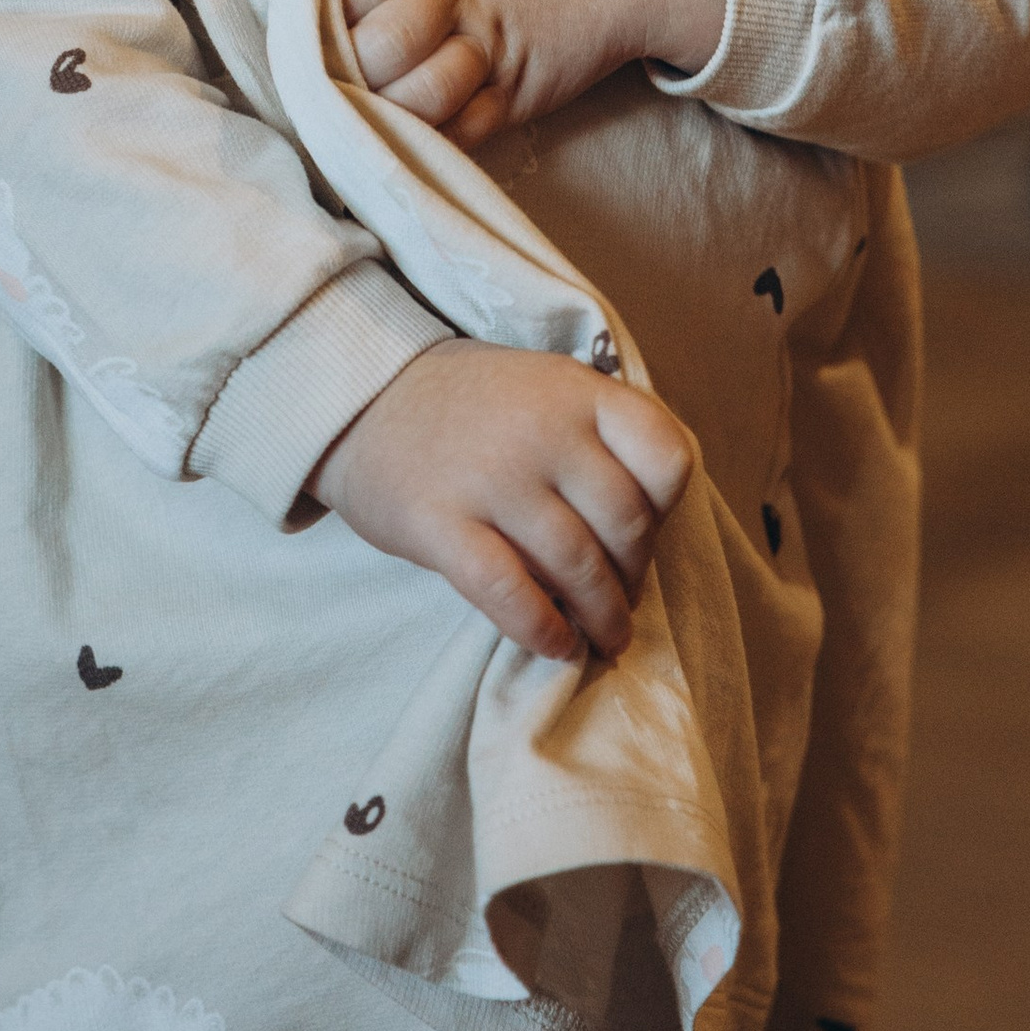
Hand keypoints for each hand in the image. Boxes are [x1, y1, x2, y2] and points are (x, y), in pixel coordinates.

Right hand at [310, 342, 691, 660]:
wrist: (362, 398)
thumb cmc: (467, 404)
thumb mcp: (543, 385)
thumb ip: (595, 431)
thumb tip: (648, 519)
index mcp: (574, 390)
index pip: (665, 455)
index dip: (667, 508)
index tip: (645, 531)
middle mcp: (542, 429)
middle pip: (625, 524)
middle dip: (633, 577)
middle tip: (623, 600)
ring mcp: (491, 477)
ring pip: (577, 566)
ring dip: (602, 617)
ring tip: (604, 638)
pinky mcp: (441, 525)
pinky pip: (512, 595)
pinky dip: (546, 631)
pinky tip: (557, 644)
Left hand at [344, 0, 729, 147]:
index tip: (326, 5)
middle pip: (384, 45)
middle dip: (351, 60)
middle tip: (340, 61)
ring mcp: (496, 47)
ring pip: (420, 99)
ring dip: (384, 104)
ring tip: (373, 93)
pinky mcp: (521, 93)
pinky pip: (462, 132)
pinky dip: (426, 135)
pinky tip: (409, 121)